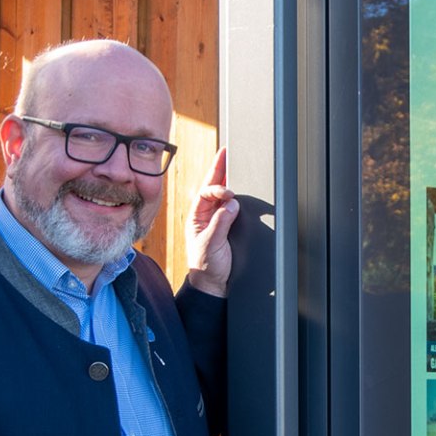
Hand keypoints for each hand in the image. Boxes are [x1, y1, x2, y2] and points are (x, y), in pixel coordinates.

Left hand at [186, 147, 237, 296]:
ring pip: (221, 194)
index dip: (217, 189)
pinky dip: (234, 194)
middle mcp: (205, 215)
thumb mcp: (211, 244)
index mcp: (196, 217)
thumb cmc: (206, 266)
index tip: (230, 194)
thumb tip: (232, 204)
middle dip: (218, 169)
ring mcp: (216, 219)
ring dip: (226, 178)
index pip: (205, 194)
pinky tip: (238, 185)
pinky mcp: (226, 226)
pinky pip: (230, 206)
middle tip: (225, 151)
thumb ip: (221, 223)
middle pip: (212, 187)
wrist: (212, 284)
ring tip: (230, 161)